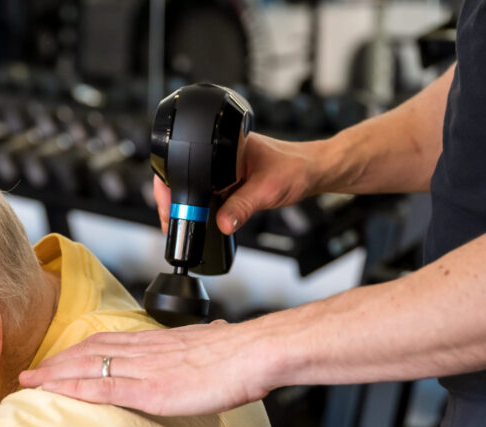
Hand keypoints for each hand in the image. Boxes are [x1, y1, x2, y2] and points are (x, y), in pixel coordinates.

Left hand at [18, 320, 277, 415]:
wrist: (256, 351)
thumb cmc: (243, 350)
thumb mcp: (215, 342)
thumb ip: (202, 344)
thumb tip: (211, 336)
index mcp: (158, 340)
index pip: (107, 341)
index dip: (78, 350)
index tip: (58, 358)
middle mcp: (144, 350)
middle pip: (88, 352)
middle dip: (56, 362)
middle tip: (29, 372)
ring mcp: (144, 369)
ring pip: (87, 367)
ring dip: (54, 375)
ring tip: (28, 384)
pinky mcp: (150, 390)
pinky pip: (103, 389)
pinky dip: (74, 390)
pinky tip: (54, 395)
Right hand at [154, 133, 323, 234]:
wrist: (314, 170)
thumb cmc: (296, 168)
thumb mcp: (267, 191)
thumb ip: (242, 207)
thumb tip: (222, 223)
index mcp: (227, 144)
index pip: (188, 162)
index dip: (173, 187)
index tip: (171, 210)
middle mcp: (222, 151)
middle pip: (186, 174)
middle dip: (177, 199)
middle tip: (173, 221)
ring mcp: (224, 164)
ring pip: (196, 185)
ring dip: (191, 203)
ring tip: (189, 220)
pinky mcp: (229, 176)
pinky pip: (209, 191)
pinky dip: (204, 205)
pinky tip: (207, 215)